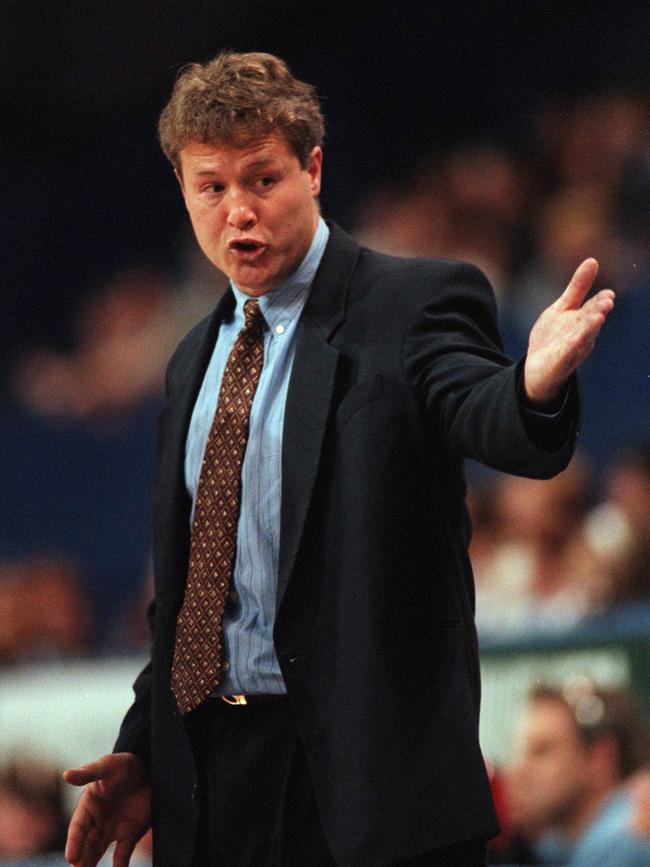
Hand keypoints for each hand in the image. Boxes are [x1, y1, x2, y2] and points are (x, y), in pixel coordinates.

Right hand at [63, 752, 150, 866]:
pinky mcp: (130, 834)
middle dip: (81, 859)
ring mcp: (113, 830)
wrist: (147, 770)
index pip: (78, 828)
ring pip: (99, 851)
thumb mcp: (106, 766)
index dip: (74, 843)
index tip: (71, 858)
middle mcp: (97, 822)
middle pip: (86, 843)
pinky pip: (123, 853)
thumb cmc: (121, 766)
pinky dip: (120, 865)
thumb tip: (65, 775)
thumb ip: (88, 773)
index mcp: (88, 806)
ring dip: (93, 863)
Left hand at [523, 258, 614, 404]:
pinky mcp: (560, 362)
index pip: (593, 308)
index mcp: (582, 320)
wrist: (537, 368)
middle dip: (598, 312)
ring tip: (599, 318)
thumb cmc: (553, 336)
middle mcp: (581, 334)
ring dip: (590, 328)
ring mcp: (572, 349)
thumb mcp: (563, 308)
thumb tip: (593, 260)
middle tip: (607, 302)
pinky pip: (567, 353)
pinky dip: (572, 346)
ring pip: (583, 337)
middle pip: (591, 321)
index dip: (600, 301)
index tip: (608, 294)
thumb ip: (577, 287)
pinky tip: (575, 339)